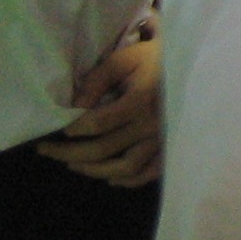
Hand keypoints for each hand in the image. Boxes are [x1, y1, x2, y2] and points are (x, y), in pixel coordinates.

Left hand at [36, 34, 163, 187]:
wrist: (193, 63)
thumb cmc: (155, 59)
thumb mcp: (126, 58)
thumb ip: (98, 79)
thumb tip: (74, 107)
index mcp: (141, 100)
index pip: (99, 123)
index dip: (74, 129)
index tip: (58, 129)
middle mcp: (152, 125)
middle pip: (104, 149)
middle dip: (69, 152)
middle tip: (47, 150)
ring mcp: (162, 140)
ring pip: (124, 168)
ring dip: (93, 170)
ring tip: (73, 164)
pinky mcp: (169, 147)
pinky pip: (148, 174)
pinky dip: (128, 181)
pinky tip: (110, 177)